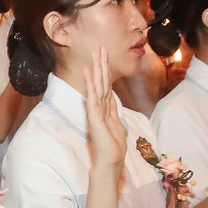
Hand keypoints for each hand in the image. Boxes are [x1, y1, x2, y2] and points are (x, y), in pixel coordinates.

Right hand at [84, 46, 125, 172]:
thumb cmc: (113, 147)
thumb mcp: (118, 126)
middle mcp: (100, 106)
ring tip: (96, 53)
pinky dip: (91, 83)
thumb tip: (113, 102)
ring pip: (97, 84)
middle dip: (101, 64)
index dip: (106, 71)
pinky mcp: (94, 116)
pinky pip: (92, 96)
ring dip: (97, 68)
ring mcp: (96, 110)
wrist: (109, 160)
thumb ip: (114, 112)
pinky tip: (89, 72)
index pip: (106, 85)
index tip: (106, 57)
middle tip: (100, 47)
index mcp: (106, 108)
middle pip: (101, 81)